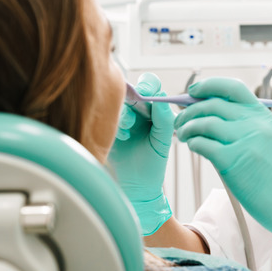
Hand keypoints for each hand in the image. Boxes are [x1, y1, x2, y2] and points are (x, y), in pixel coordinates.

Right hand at [109, 73, 175, 235]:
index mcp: (153, 109)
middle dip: (135, 94)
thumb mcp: (163, 141)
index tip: (148, 93)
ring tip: (129, 128)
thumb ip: (164, 119)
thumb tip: (161, 98)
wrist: (137, 185)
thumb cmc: (153, 162)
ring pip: (118, 103)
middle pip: (132, 88)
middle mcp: (136, 109)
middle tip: (138, 100)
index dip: (149, 85)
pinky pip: (107, 117)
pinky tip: (122, 137)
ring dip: (125, 112)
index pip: (151, 85)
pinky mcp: (107, 127)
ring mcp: (120, 117)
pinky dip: (116, 123)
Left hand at [174, 77, 271, 270]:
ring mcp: (244, 141)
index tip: (193, 90)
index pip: (232, 87)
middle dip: (189, 110)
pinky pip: (203, 144)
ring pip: (204, 123)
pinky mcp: (233, 161)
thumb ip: (242, 124)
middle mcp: (254, 124)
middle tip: (181, 120)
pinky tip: (194, 147)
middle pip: (212, 104)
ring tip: (185, 136)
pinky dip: (194, 143)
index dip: (208, 85)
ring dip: (187, 128)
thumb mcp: (265, 139)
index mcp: (262, 115)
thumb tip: (205, 111)